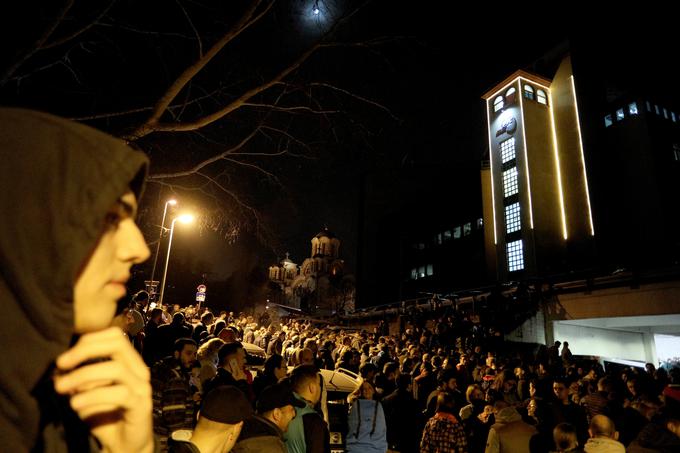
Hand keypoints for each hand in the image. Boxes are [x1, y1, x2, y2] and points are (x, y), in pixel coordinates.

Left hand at [54, 327, 153, 452]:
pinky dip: (93, 396)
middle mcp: (139, 370)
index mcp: (128, 362)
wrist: (124, 444)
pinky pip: (120, 394)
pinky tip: (75, 404)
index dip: (89, 340)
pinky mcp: (141, 404)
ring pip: (116, 369)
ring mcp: (142, 386)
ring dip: (83, 375)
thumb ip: (77, 379)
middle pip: (118, 344)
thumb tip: (58, 370)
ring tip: (61, 388)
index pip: (114, 336)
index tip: (64, 358)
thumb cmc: (105, 416)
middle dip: (86, 350)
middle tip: (61, 364)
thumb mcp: (86, 394)